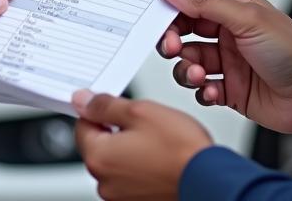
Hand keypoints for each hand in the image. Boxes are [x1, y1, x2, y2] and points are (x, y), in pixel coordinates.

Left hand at [73, 91, 211, 200]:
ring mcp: (121, 197)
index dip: (99, 109)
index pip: (82, 124)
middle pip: (99, 144)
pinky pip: (130, 178)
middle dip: (116, 130)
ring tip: (156, 141)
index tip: (114, 105)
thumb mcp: (139, 111)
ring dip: (129, 148)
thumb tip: (82, 100)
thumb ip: (105, 105)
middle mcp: (105, 183)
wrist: (210, 179)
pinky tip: (160, 158)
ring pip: (116, 161)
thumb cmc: (180, 149)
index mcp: (99, 158)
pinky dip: (140, 167)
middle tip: (143, 122)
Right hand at [155, 0, 291, 135]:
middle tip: (173, 48)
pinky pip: (202, 91)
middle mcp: (228, 36)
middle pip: (184, 36)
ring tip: (200, 75)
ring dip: (188, 69)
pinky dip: (203, 92)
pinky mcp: (230, 92)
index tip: (157, 20)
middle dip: (173, 42)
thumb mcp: (246, 18)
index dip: (172, 13)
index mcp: (232, 12)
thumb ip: (204, 2)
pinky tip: (214, 92)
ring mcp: (228, 65)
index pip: (191, 7)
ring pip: (189, 64)